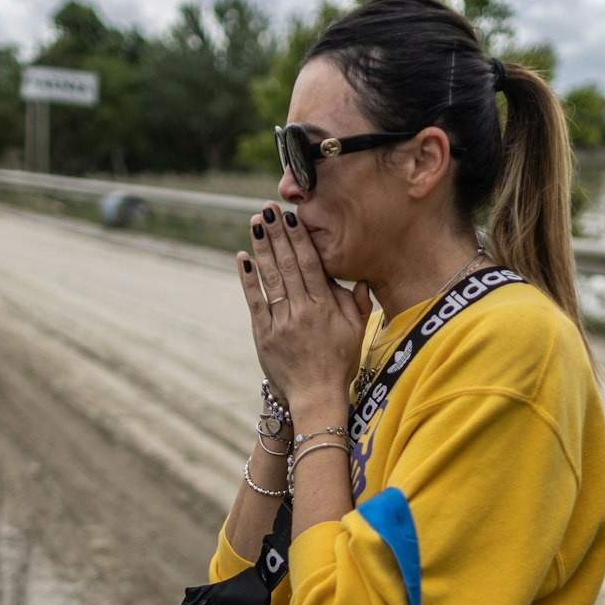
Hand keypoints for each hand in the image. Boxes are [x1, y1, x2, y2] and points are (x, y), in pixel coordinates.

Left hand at [236, 205, 372, 411]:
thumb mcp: (357, 332)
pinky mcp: (264, 335)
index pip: (311, 264)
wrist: (316, 396)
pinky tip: (243, 258)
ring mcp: (282, 322)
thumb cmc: (339, 363)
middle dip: (277, 234)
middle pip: (289, 264)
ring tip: (255, 224)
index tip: (292, 216)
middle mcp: (303, 311)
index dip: (300, 238)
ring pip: (271, 278)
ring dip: (262, 249)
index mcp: (326, 307)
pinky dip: (248, 279)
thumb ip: (358, 303)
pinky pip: (255, 302)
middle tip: (267, 208)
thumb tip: (361, 280)